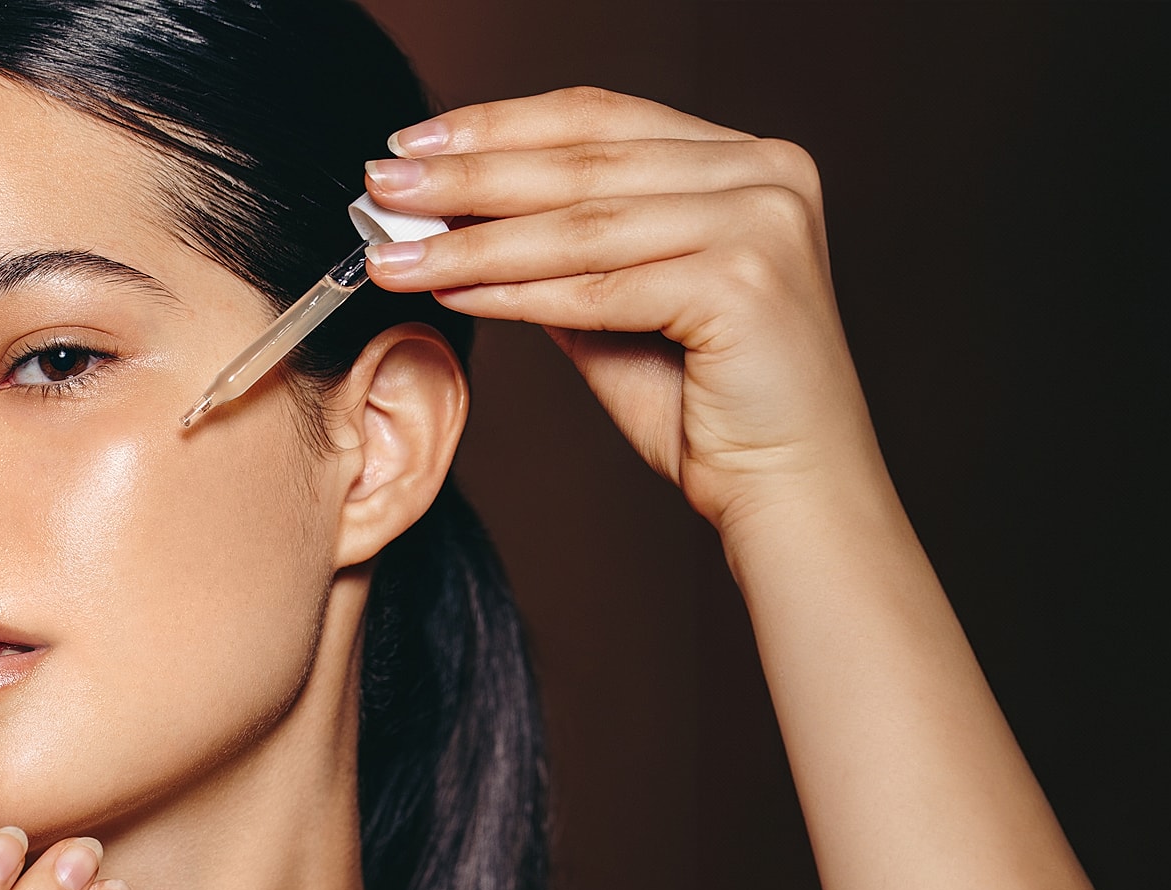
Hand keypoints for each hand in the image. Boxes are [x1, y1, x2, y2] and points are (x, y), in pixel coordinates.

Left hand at [362, 86, 881, 531]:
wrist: (789, 490)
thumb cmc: (707, 406)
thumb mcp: (620, 305)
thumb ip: (561, 252)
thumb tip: (454, 215)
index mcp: (744, 159)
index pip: (600, 117)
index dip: (498, 125)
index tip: (412, 141)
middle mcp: (766, 173)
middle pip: (583, 160)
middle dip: (467, 174)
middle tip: (381, 184)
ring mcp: (764, 222)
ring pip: (582, 224)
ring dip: (472, 238)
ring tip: (393, 250)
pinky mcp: (747, 282)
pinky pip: (601, 285)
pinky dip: (516, 289)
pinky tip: (452, 290)